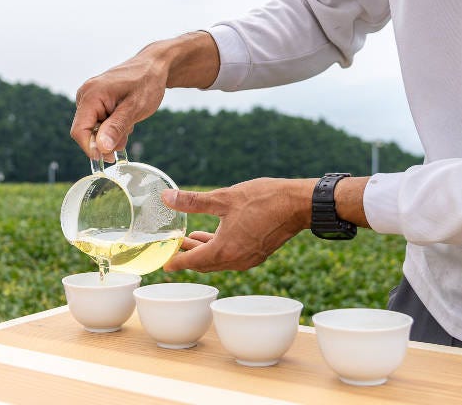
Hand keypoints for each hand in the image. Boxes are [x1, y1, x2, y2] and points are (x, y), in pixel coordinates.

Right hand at [70, 32, 220, 155]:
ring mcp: (89, 98)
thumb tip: (101, 149)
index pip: (79, 132)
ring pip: (94, 129)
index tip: (110, 158)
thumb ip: (116, 128)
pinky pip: (98, 123)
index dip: (92, 149)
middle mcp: (85, 95)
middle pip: (86, 132)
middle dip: (106, 140)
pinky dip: (112, 127)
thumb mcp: (135, 108)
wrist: (154, 65)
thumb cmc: (147, 82)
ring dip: (111, 133)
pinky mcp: (95, 101)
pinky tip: (125, 118)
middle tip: (128, 134)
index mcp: (91, 95)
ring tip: (129, 121)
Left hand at [162, 178, 316, 271]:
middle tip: (174, 246)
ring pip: (218, 261)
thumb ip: (192, 201)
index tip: (164, 264)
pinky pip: (230, 258)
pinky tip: (214, 236)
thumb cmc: (262, 199)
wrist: (298, 204)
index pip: (192, 262)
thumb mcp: (223, 198)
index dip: (176, 262)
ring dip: (203, 252)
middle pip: (204, 264)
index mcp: (224, 250)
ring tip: (190, 239)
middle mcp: (235, 260)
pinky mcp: (257, 254)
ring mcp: (248, 259)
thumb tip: (166, 197)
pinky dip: (218, 250)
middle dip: (188, 255)